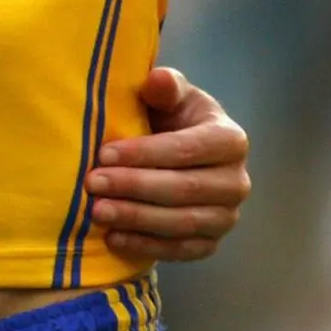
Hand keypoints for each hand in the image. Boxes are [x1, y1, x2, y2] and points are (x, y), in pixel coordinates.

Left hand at [88, 67, 250, 262]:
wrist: (178, 153)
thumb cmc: (173, 119)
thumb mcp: (171, 96)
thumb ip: (165, 86)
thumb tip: (158, 80)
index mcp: (231, 140)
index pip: (186, 150)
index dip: (144, 154)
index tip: (103, 154)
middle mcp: (237, 182)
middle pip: (183, 189)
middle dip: (134, 186)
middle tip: (93, 183)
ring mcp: (226, 217)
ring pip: (181, 223)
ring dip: (136, 219)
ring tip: (97, 211)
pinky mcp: (209, 243)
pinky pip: (179, 251)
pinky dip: (145, 246)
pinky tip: (112, 237)